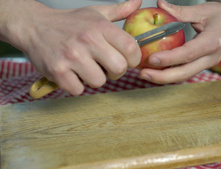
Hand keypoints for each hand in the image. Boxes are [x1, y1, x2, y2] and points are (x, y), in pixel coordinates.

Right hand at [0, 0, 141, 95]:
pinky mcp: (58, 70)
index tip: (127, 61)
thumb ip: (119, 10)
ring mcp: (72, 56)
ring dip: (94, 79)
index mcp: (100, 27)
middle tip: (106, 67)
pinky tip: (73, 74)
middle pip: (119, 69)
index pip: (131, 48)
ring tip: (86, 69)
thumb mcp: (96, 13)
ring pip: (99, 81)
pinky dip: (77, 86)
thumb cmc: (69, 23)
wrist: (34, 26)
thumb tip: (138, 2)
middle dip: (115, 72)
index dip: (134, 59)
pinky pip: (78, 90)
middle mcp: (87, 40)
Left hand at [139, 0, 220, 83]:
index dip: (169, 58)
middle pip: (185, 73)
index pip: (187, 54)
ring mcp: (208, 63)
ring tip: (146, 74)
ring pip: (185, 75)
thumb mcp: (203, 10)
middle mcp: (211, 57)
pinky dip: (171, 73)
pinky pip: (186, 72)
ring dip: (164, 77)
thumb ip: (180, 11)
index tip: (152, 59)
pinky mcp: (204, 64)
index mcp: (213, 42)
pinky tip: (157, 70)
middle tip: (143, 74)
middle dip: (162, 76)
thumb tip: (159, 4)